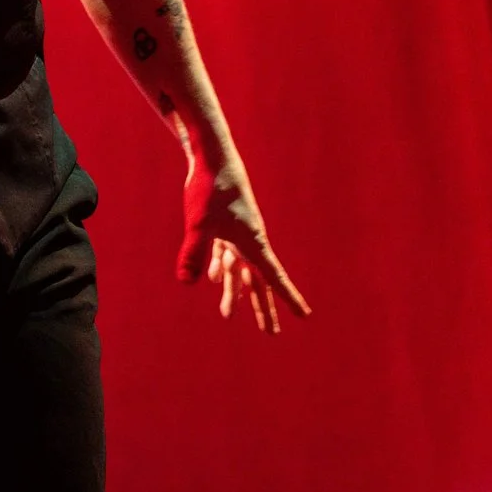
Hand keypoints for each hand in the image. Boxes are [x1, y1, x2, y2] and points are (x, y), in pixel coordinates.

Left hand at [178, 156, 310, 333]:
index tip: (304, 315)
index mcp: (252, 243)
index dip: (288, 297)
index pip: (273, 277)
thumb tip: (187, 283)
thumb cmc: (210, 190)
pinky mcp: (222, 225)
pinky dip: (221, 267)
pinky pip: (225, 253)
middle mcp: (249, 241)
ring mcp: (236, 233)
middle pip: (257, 280)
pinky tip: (215, 279)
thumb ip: (193, 253)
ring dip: (235, 291)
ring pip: (239, 269)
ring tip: (228, 315)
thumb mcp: (199, 225)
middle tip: (271, 333)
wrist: (211, 159)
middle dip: (263, 307)